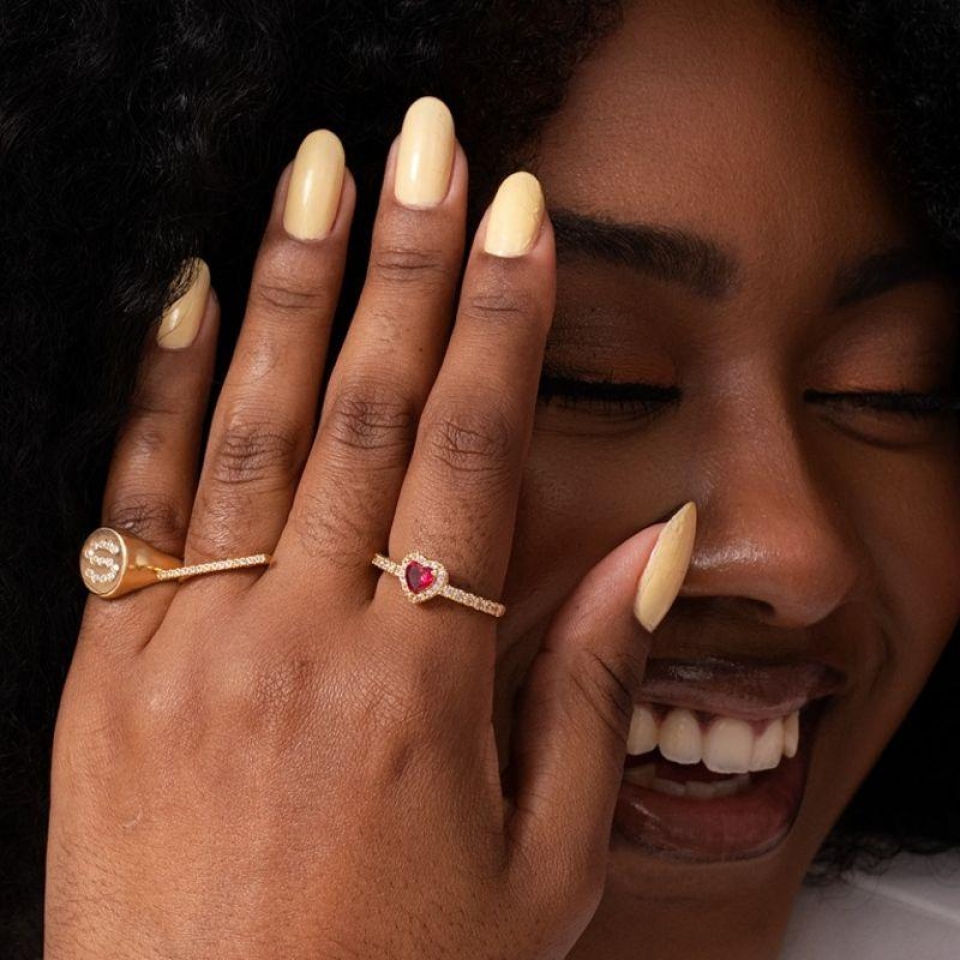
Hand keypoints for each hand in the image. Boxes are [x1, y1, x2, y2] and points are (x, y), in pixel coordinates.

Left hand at [46, 98, 668, 959]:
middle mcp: (300, 640)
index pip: (470, 450)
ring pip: (249, 424)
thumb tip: (649, 556)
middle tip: (425, 148)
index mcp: (418, 685)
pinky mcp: (111, 669)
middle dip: (404, 259)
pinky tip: (191, 299)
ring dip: (289, 285)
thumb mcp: (539, 865)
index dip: (502, 324)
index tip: (518, 221)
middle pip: (363, 404)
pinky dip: (165, 387)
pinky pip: (141, 498)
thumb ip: (588, 691)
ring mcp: (191, 645)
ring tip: (316, 178)